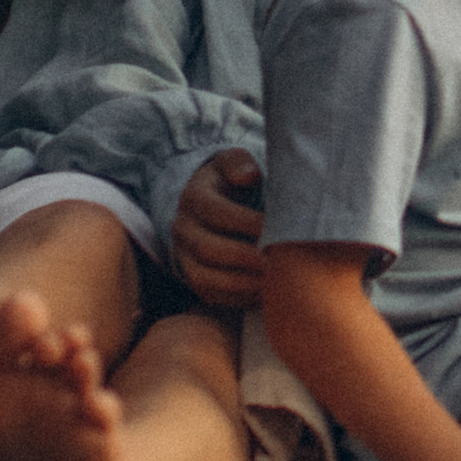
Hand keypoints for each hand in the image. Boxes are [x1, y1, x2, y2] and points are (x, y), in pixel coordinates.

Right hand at [171, 152, 265, 307]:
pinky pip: (211, 295)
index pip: (217, 213)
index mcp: (194, 198)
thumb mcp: (233, 163)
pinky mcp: (194, 279)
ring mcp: (185, 257)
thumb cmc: (232, 182)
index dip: (247, 222)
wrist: (213, 205)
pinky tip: (265, 294)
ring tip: (273, 281)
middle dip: (246, 257)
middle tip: (277, 261)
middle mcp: (183, 229)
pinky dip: (238, 298)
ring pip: (206, 278)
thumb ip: (239, 162)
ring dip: (242, 283)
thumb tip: (249, 175)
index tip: (276, 227)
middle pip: (209, 249)